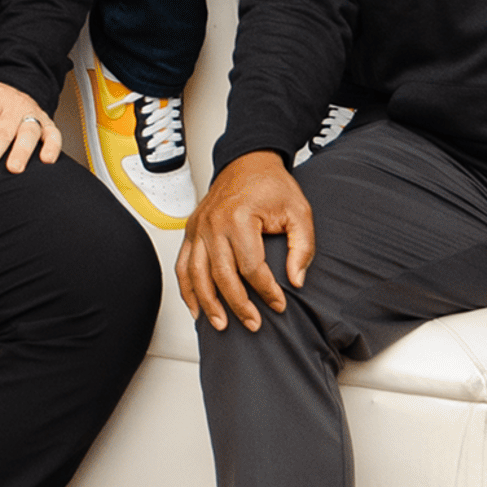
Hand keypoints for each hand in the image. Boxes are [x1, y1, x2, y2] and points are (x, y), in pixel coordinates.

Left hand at [0, 80, 62, 178]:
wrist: (9, 90)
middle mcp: (14, 105)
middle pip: (3, 130)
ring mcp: (32, 114)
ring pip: (29, 132)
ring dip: (21, 151)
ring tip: (13, 169)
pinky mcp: (47, 123)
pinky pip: (54, 134)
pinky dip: (53, 146)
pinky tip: (46, 161)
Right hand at [177, 152, 315, 330]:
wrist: (248, 161)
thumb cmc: (272, 186)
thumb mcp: (299, 211)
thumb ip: (303, 247)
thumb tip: (296, 280)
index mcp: (239, 217)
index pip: (251, 266)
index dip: (266, 291)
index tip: (279, 304)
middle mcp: (214, 223)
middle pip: (222, 275)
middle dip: (238, 305)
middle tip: (253, 324)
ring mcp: (199, 227)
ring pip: (197, 275)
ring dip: (208, 304)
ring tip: (221, 325)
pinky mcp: (192, 230)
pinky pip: (183, 265)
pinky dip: (187, 289)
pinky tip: (196, 308)